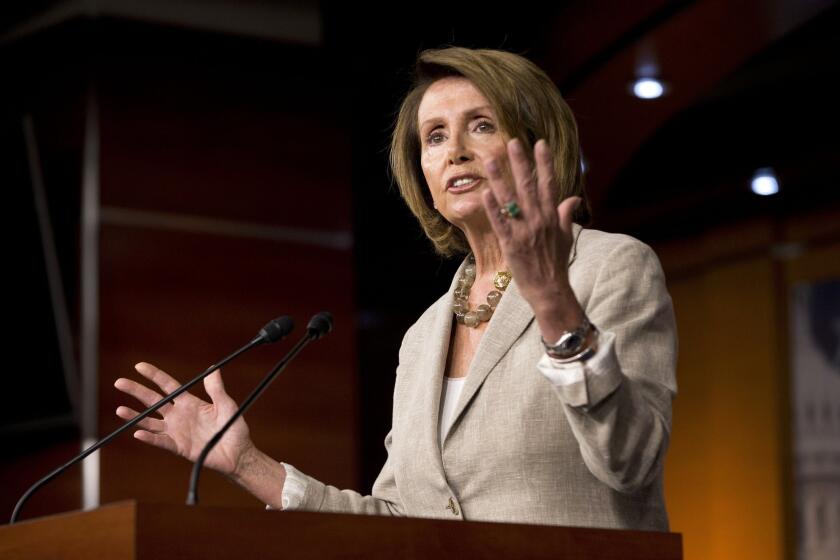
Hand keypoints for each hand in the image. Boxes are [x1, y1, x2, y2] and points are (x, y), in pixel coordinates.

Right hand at [114, 362, 253, 477]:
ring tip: (120, 410)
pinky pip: (161, 442)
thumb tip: (213, 368)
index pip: (167, 386)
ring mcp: (177, 431)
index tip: (139, 366)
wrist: (237, 453)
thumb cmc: (233, 427)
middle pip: (153, 401)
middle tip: (119, 382)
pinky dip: (150, 438)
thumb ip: (216, 389)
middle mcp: (179, 415)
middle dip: (136, 391)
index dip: (154, 375)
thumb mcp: (226, 404)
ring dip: (135, 416)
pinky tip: (138, 433)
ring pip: (151, 422)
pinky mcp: (179, 447)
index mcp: (189, 403)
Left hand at [481, 138, 583, 333]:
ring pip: (510, 200)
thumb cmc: (556, 263)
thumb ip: (566, 214)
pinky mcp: (511, 244)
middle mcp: (539, 220)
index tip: (540, 143)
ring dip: (500, 178)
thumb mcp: (566, 236)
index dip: (545, 163)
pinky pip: (500, 222)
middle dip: (520, 162)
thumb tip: (573, 197)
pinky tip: (485, 192)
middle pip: (528, 186)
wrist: (549, 290)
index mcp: (552, 216)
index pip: (549, 183)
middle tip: (512, 142)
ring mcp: (524, 231)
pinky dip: (493, 207)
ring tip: (490, 159)